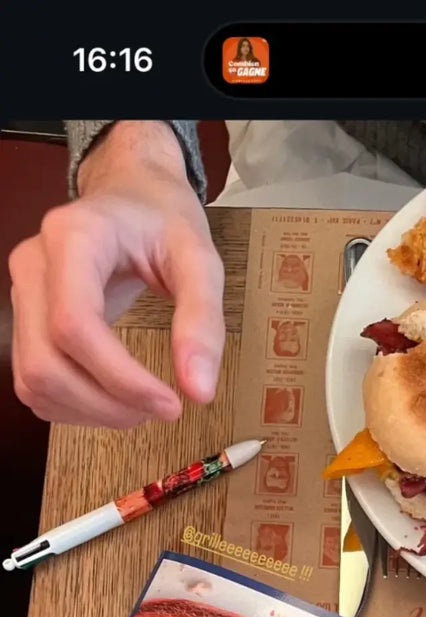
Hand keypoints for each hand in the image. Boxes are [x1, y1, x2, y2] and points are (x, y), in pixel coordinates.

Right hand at [10, 121, 224, 427]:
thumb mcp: (198, 257)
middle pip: (46, 364)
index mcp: (72, 239)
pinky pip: (33, 383)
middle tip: (160, 410)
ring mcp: (22, 294)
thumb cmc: (161, 219)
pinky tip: (112, 399)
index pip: (74, 325)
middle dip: (105, 405)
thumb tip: (199, 391)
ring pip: (34, 382)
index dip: (119, 379)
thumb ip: (202, 319)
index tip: (170, 404)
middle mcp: (33, 266)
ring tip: (139, 407)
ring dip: (89, 412)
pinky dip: (73, 407)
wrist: (130, 194)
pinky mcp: (24, 320)